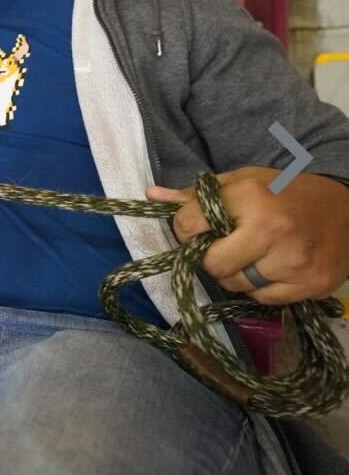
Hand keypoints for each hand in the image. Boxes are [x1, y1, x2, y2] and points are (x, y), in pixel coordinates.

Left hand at [147, 168, 348, 304]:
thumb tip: (152, 195)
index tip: (200, 229)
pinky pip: (263, 299)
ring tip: (254, 255)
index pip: (189, 225)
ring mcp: (294, 260)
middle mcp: (272, 229)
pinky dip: (262, 289)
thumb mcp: (241, 182)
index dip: (187, 230)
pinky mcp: (311, 284)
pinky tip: (274, 268)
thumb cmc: (284, 191)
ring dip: (237, 275)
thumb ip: (196, 195)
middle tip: (226, 247)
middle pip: (212, 264)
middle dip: (211, 258)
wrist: (346, 206)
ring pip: (236, 285)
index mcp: (249, 196)